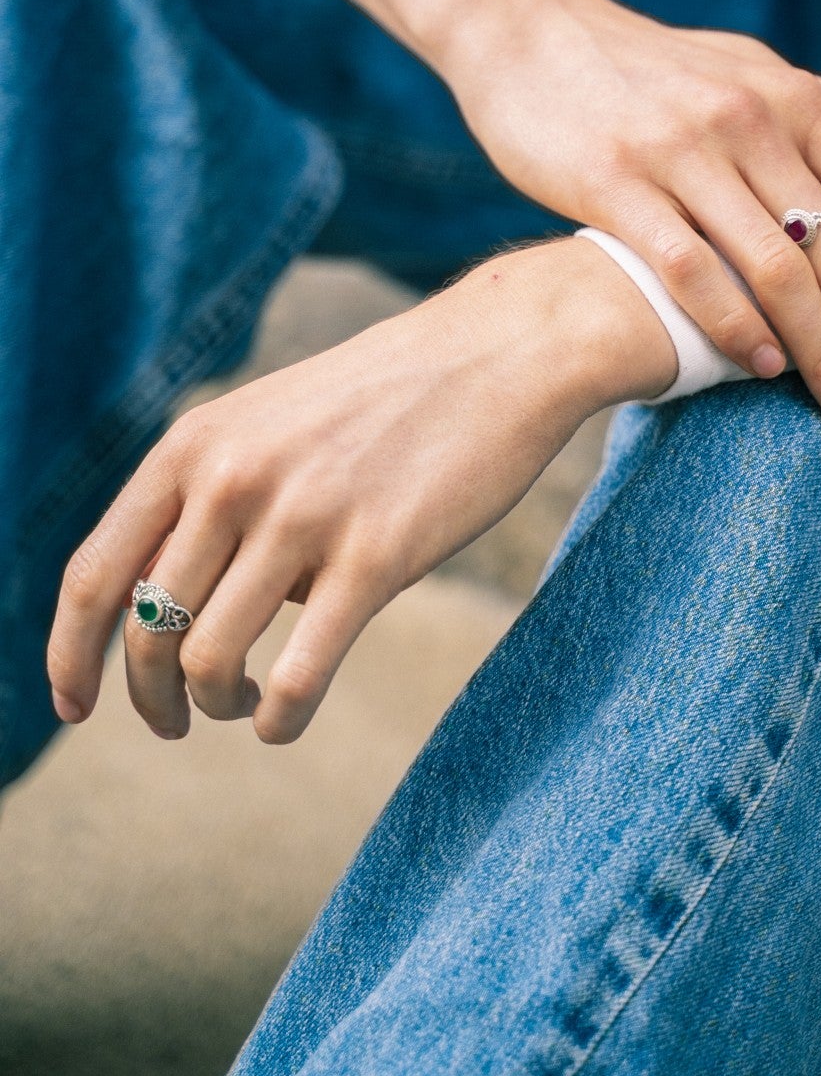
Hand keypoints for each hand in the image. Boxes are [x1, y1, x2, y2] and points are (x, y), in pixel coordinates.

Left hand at [47, 239, 675, 744]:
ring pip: (212, 661)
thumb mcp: (268, 425)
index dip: (69, 655)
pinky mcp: (378, 555)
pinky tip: (285, 719)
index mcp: (195, 445)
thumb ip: (209, 501)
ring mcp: (305, 516)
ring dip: (215, 706)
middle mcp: (234, 478)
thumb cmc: (383, 399)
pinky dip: (279, 718)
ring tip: (243, 707)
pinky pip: (299, 674)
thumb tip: (165, 613)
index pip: (94, 574)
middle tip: (174, 722)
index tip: (73, 705)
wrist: (497, 353)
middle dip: (150, 698)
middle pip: (149, 631)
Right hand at [304, 0, 820, 441]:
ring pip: (779, 273)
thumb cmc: (665, 70)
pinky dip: (734, 326)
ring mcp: (682, 152)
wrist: (534, 32)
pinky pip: (689, 269)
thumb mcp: (769, 74)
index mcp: (799, 100)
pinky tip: (763, 370)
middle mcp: (751, 122)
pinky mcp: (614, 182)